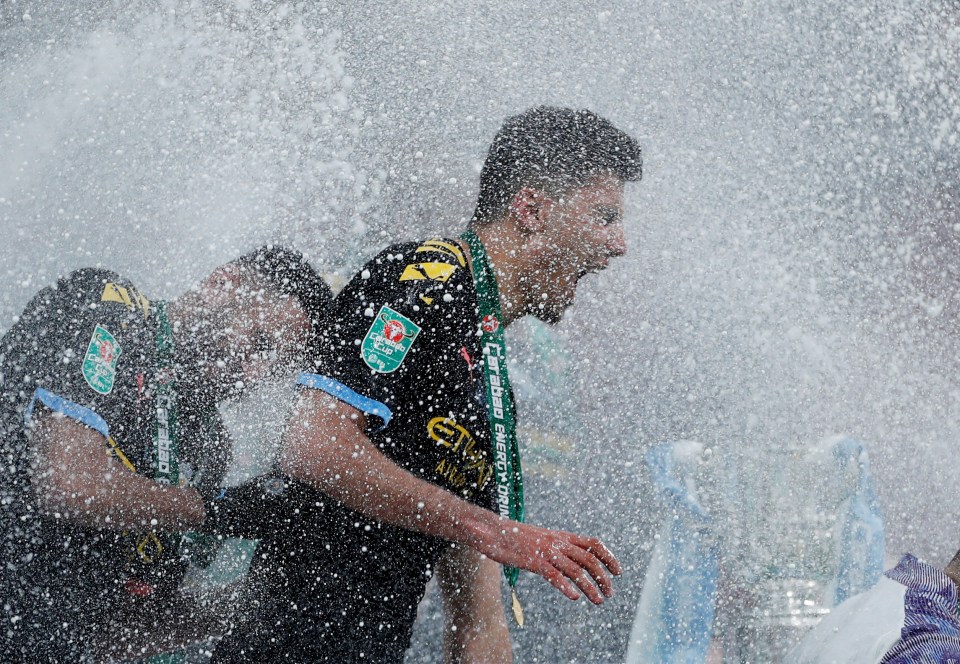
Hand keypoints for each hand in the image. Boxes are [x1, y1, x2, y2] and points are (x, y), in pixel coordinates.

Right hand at [476, 520, 620, 604]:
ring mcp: (545, 551)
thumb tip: (569, 561)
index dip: (608, 556)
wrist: (491, 530)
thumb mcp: (540, 539)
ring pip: (575, 570)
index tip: (618, 571)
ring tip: (598, 600)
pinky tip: (573, 597)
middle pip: (588, 559)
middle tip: (609, 593)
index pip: (592, 543)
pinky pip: (554, 575)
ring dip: (590, 587)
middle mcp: (557, 542)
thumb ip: (555, 548)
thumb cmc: (515, 537)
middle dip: (603, 577)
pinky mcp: (533, 561)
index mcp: (560, 536)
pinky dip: (566, 586)